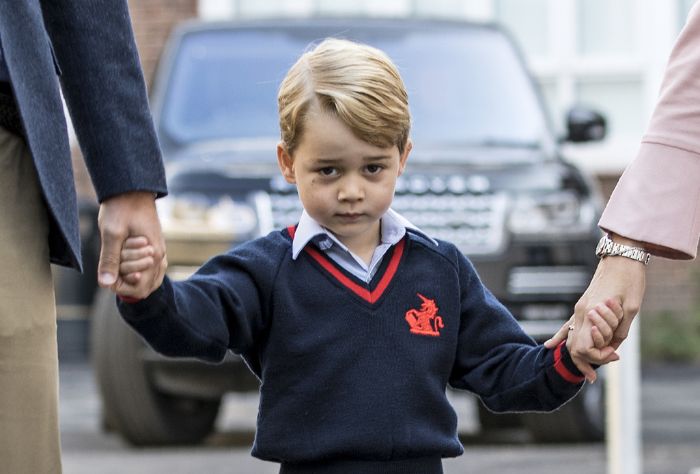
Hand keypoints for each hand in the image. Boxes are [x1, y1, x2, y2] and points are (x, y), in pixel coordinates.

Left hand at [97, 191, 165, 298]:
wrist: (132, 189)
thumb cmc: (121, 208)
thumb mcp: (111, 234)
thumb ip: (109, 260)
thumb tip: (106, 284)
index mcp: (153, 255)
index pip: (140, 288)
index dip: (121, 286)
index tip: (109, 271)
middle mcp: (160, 256)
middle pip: (145, 287)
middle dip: (126, 278)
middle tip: (116, 257)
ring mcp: (159, 251)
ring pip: (150, 279)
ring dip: (132, 274)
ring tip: (120, 258)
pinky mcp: (155, 247)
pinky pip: (151, 269)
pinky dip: (137, 269)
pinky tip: (125, 260)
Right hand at [546, 247, 645, 377]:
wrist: (622, 256)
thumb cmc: (630, 279)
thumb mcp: (632, 308)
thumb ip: (620, 329)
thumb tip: (613, 345)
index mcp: (591, 312)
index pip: (584, 346)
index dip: (597, 357)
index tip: (613, 357)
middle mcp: (581, 312)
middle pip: (574, 346)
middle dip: (585, 362)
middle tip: (595, 375)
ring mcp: (579, 308)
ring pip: (569, 337)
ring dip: (577, 355)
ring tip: (585, 371)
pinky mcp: (582, 304)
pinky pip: (567, 325)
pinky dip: (560, 337)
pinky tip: (548, 346)